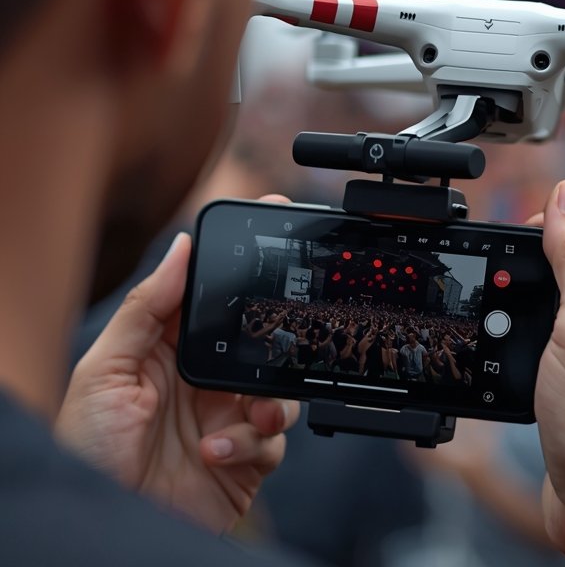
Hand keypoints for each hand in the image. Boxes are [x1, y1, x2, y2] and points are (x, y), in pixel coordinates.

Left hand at [56, 201, 298, 533]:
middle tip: (286, 328)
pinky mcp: (247, 458)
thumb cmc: (89, 451)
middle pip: (261, 341)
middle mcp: (206, 382)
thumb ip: (146, 308)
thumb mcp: (105, 370)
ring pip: (282, 389)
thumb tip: (181, 249)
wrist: (106, 525)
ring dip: (272, 400)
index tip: (272, 228)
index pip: (215, 298)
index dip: (243, 266)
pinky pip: (275, 439)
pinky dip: (252, 442)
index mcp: (172, 351)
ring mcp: (229, 418)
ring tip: (250, 411)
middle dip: (279, 336)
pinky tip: (215, 451)